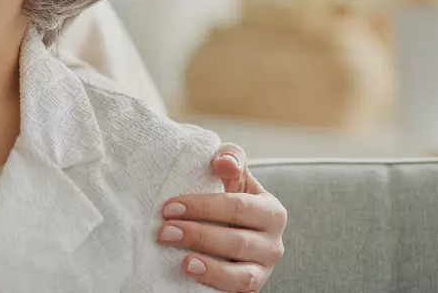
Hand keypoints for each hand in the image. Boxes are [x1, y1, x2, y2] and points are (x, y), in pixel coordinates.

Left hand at [157, 143, 286, 291]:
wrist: (229, 232)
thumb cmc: (228, 200)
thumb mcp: (233, 177)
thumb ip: (230, 159)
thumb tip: (224, 160)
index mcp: (271, 212)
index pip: (237, 207)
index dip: (203, 207)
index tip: (169, 207)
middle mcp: (273, 244)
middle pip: (237, 241)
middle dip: (198, 235)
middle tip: (164, 231)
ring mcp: (263, 270)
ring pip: (242, 274)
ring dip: (209, 267)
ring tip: (182, 260)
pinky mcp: (250, 288)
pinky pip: (238, 291)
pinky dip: (216, 283)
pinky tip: (192, 274)